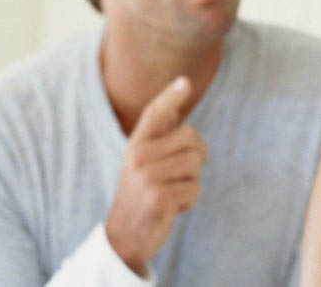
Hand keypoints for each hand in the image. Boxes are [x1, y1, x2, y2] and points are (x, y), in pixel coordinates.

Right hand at [105, 77, 207, 275]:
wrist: (123, 237)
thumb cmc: (141, 195)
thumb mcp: (144, 163)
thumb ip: (160, 136)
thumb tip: (178, 101)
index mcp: (136, 144)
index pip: (154, 113)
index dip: (170, 96)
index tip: (185, 82)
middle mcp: (139, 156)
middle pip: (191, 139)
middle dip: (197, 157)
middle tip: (180, 177)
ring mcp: (147, 176)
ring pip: (196, 165)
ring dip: (192, 183)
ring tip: (172, 193)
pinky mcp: (158, 197)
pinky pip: (194, 189)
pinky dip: (189, 201)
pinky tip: (171, 208)